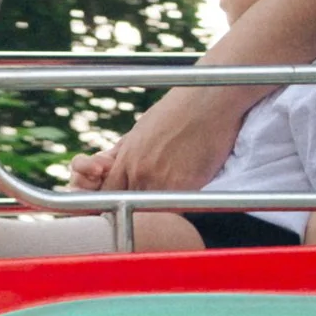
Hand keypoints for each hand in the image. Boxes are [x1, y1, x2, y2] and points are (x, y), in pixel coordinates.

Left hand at [67, 80, 258, 201]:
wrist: (208, 101)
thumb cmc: (177, 110)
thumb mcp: (142, 129)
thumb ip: (127, 153)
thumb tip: (115, 168)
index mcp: (126, 157)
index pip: (108, 193)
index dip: (112, 204)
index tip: (121, 209)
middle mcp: (138, 172)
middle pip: (125, 207)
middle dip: (130, 213)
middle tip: (141, 215)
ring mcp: (160, 181)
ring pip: (150, 213)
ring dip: (154, 214)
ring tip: (163, 214)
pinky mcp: (185, 188)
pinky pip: (175, 210)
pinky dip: (177, 212)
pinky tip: (183, 206)